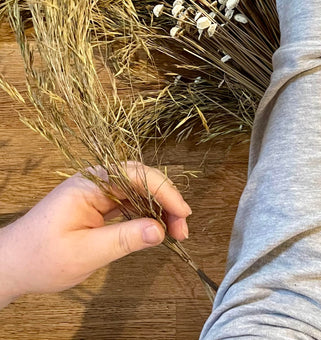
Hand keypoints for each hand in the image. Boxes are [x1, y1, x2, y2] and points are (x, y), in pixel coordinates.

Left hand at [0, 162, 191, 306]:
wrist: (13, 265)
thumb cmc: (41, 258)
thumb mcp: (84, 253)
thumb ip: (123, 239)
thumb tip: (159, 230)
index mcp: (90, 185)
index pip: (137, 176)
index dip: (164, 192)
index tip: (182, 215)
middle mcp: (95, 182)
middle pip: (141, 179)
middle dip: (166, 200)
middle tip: (182, 229)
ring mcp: (96, 191)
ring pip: (138, 190)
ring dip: (158, 208)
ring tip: (174, 232)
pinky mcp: (97, 204)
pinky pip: (128, 201)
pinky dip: (145, 214)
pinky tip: (154, 229)